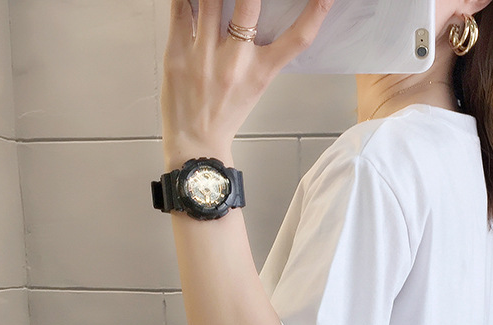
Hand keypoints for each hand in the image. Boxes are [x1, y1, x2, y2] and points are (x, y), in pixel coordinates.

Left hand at [161, 0, 333, 167]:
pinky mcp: (176, 52)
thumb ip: (261, 54)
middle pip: (249, 5)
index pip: (298, 39)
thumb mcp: (256, 86)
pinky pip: (180, 8)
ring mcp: (204, 55)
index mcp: (261, 72)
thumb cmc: (225, 115)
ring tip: (218, 0)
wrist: (196, 142)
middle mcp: (235, 61)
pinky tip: (191, 1)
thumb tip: (260, 18)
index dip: (316, 12)